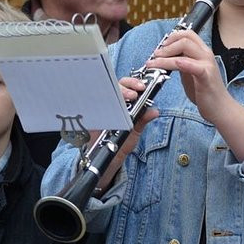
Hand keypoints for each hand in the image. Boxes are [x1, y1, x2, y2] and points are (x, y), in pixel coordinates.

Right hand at [96, 76, 159, 191]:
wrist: (108, 159)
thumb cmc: (121, 142)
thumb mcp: (135, 131)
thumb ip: (143, 119)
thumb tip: (154, 111)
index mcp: (123, 103)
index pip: (127, 86)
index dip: (134, 83)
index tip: (142, 87)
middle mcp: (111, 103)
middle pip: (115, 85)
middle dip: (125, 87)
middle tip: (133, 95)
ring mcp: (99, 109)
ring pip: (103, 93)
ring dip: (113, 94)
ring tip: (125, 100)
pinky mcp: (89, 117)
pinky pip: (90, 106)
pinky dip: (97, 103)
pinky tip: (106, 106)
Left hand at [144, 29, 230, 124]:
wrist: (221, 108)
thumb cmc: (206, 92)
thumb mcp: (190, 73)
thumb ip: (182, 62)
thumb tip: (166, 56)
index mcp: (202, 52)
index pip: (187, 34)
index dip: (172, 37)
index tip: (161, 47)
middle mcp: (206, 55)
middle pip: (185, 38)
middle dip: (166, 45)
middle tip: (155, 55)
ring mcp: (207, 64)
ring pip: (185, 48)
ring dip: (166, 55)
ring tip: (154, 63)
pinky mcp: (206, 77)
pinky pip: (193, 66)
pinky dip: (180, 63)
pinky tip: (170, 66)